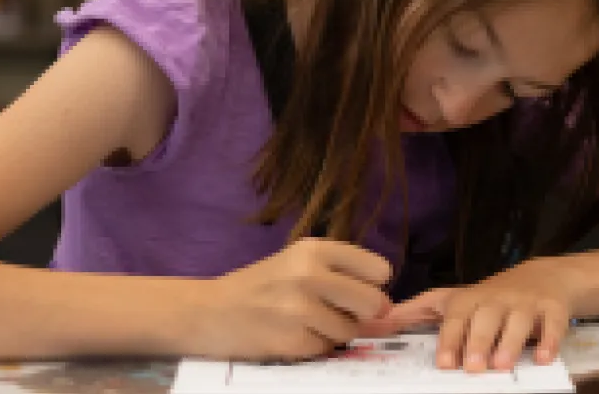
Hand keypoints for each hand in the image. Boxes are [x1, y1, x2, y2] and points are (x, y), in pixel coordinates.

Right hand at [181, 238, 391, 359]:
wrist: (208, 312)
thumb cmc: (261, 287)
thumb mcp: (298, 265)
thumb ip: (343, 277)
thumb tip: (389, 311)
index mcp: (314, 249)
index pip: (378, 269)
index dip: (372, 285)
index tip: (354, 290)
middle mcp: (309, 274)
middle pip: (373, 302)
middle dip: (360, 313)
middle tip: (335, 311)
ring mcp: (299, 309)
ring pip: (352, 330)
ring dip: (336, 333)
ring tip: (305, 322)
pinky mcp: (291, 340)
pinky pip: (327, 349)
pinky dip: (314, 347)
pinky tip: (291, 335)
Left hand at [386, 258, 580, 372]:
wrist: (544, 277)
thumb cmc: (489, 297)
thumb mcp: (452, 300)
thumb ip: (415, 313)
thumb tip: (374, 322)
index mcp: (470, 300)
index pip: (456, 318)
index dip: (449, 338)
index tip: (444, 362)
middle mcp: (496, 300)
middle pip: (486, 318)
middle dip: (478, 341)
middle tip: (471, 367)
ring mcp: (526, 304)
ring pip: (518, 321)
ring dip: (509, 342)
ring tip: (500, 365)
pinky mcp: (552, 310)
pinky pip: (553, 325)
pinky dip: (549, 341)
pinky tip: (543, 358)